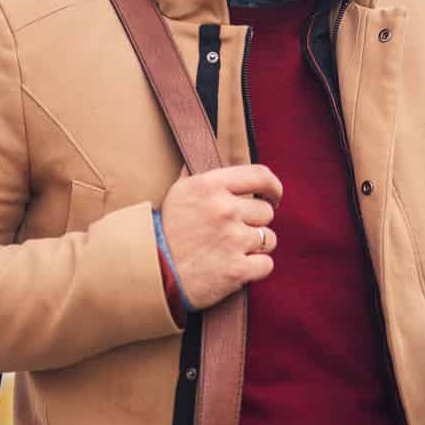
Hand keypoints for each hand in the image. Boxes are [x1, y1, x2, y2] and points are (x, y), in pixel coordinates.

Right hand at [160, 164, 281, 309]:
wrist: (150, 273)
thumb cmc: (166, 232)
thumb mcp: (179, 193)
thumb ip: (202, 174)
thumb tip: (208, 151)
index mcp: (210, 186)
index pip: (261, 176)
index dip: (273, 188)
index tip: (273, 197)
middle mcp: (224, 209)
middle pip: (266, 212)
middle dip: (254, 223)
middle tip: (234, 232)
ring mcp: (232, 240)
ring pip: (269, 239)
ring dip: (255, 246)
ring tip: (231, 251)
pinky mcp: (236, 269)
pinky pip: (266, 264)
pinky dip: (256, 268)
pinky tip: (236, 267)